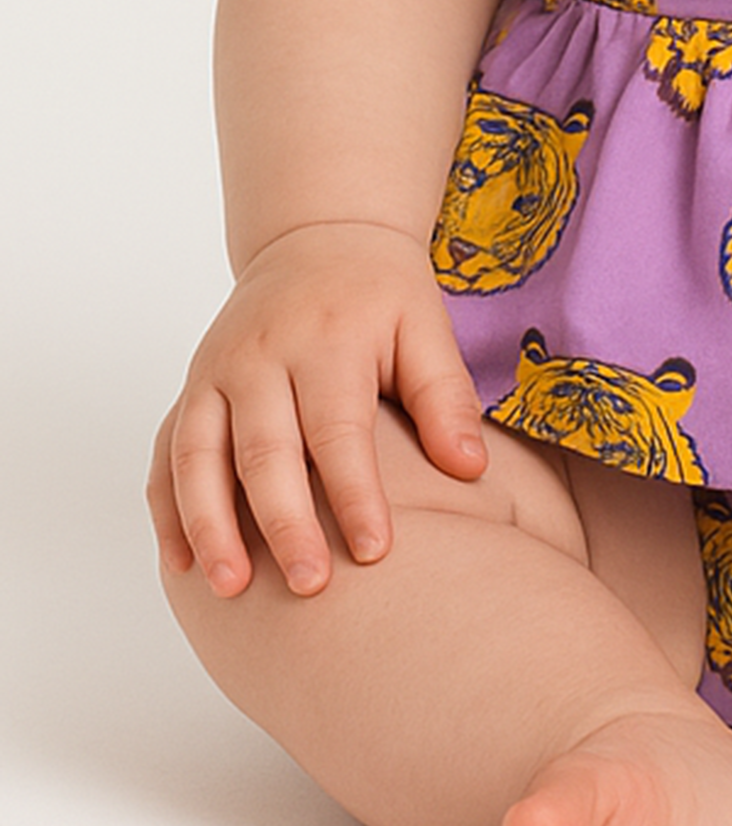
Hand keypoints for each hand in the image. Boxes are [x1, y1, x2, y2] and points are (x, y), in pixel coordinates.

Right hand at [148, 221, 487, 598]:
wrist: (317, 237)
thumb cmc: (380, 294)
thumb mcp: (425, 326)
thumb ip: (445, 396)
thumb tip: (470, 468)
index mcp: (326, 340)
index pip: (337, 429)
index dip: (354, 493)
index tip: (376, 552)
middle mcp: (260, 356)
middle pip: (263, 449)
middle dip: (283, 523)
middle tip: (309, 587)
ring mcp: (215, 372)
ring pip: (197, 455)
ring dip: (209, 525)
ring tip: (230, 588)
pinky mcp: (191, 389)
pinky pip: (166, 453)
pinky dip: (168, 509)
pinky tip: (182, 563)